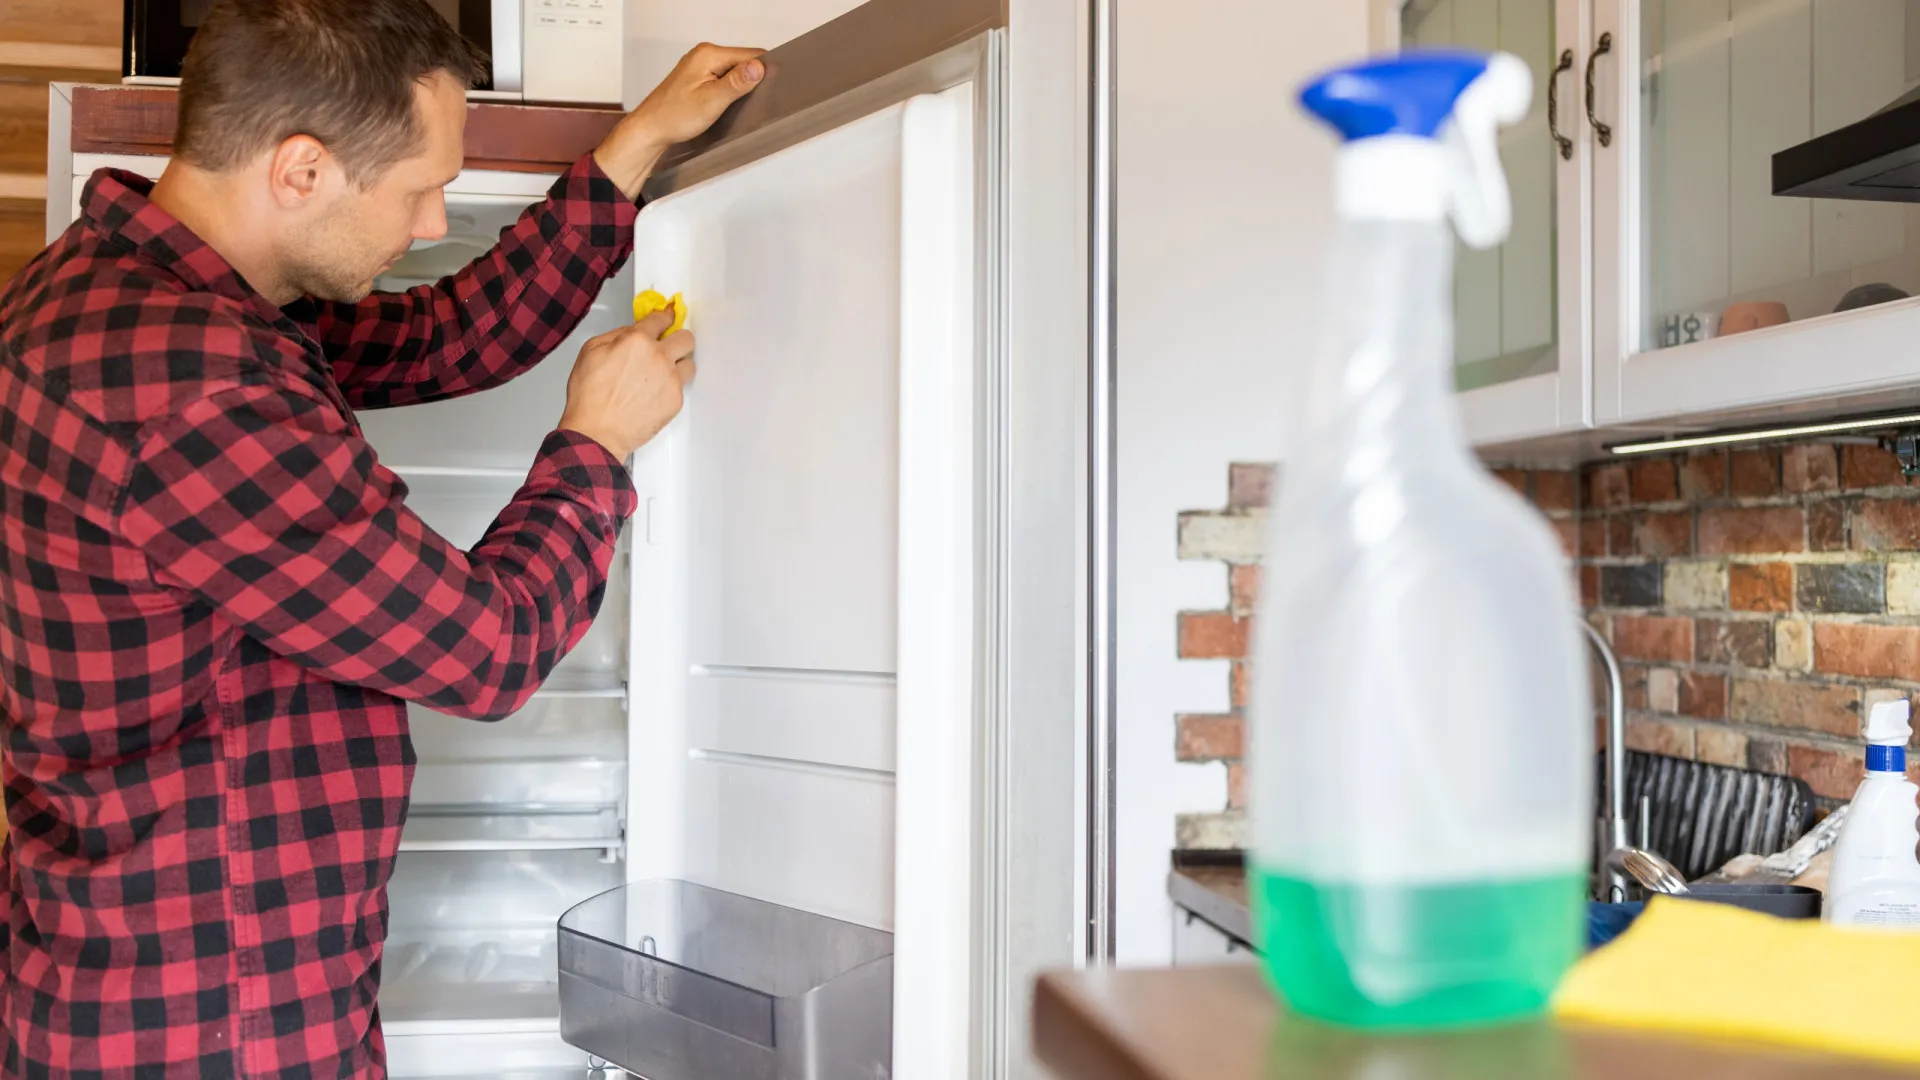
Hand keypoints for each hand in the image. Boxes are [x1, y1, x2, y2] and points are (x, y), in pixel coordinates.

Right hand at [558, 311, 696, 459]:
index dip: (664, 317)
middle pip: (685, 338)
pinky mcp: (676, 400)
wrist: (596, 432)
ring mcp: (670, 380)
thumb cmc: (589, 397)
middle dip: (677, 339)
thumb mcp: (590, 352)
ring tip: (662, 374)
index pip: (661, 319)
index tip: (668, 316)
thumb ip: (615, 335)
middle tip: (668, 346)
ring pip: (689, 363)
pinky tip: (654, 394)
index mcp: (636, 341)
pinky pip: (682, 387)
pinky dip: (671, 388)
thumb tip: (631, 332)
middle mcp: (659, 357)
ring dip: (678, 364)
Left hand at [594, 44, 765, 198]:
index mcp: (708, 54)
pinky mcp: (698, 77)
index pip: (750, 55)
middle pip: (742, 62)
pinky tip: (721, 105)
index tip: (766, 89)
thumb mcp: (712, 101)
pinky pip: (722, 78)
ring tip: (729, 105)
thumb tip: (758, 67)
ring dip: (738, 88)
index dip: (762, 72)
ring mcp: (699, 65)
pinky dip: (727, 91)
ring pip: (733, 72)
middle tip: (744, 102)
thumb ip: (737, 82)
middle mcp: (703, 55)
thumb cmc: (674, 117)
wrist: (650, 129)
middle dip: (749, 81)